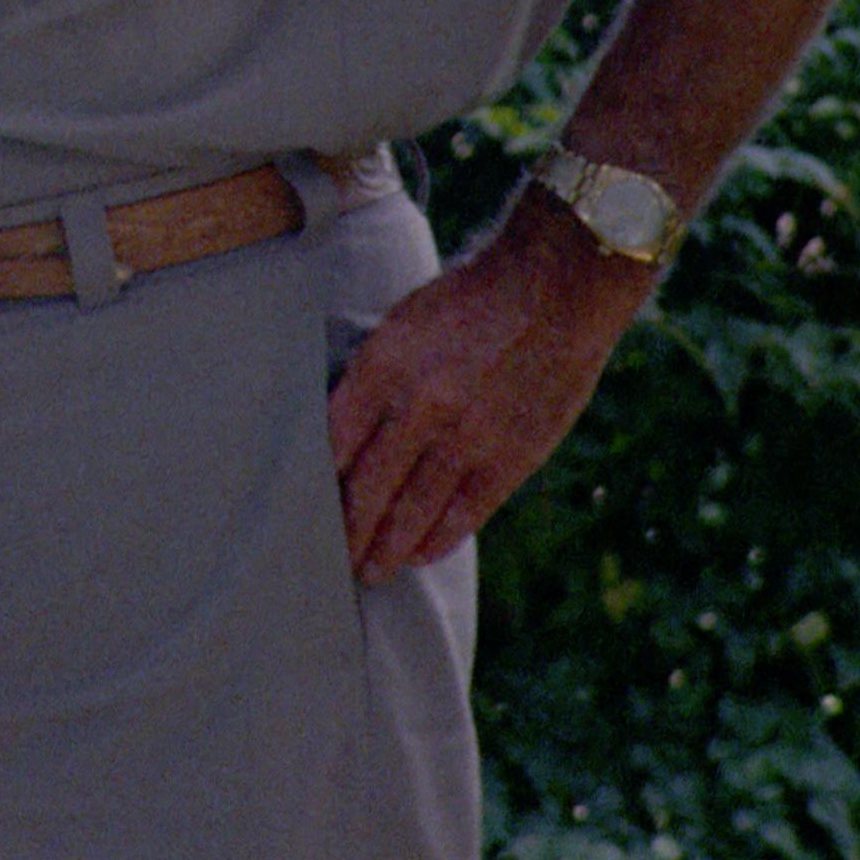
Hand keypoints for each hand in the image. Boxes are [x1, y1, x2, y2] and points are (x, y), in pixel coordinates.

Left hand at [326, 194, 658, 579]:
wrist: (552, 289)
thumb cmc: (469, 300)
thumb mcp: (400, 325)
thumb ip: (374, 378)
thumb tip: (346, 431)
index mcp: (381, 367)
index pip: (333, 443)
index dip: (319, 484)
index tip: (306, 508)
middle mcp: (418, 407)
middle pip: (368, 486)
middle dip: (348, 529)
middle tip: (334, 558)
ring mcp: (466, 437)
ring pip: (414, 509)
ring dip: (388, 546)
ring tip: (372, 570)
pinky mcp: (511, 456)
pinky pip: (466, 511)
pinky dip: (440, 538)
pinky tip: (420, 554)